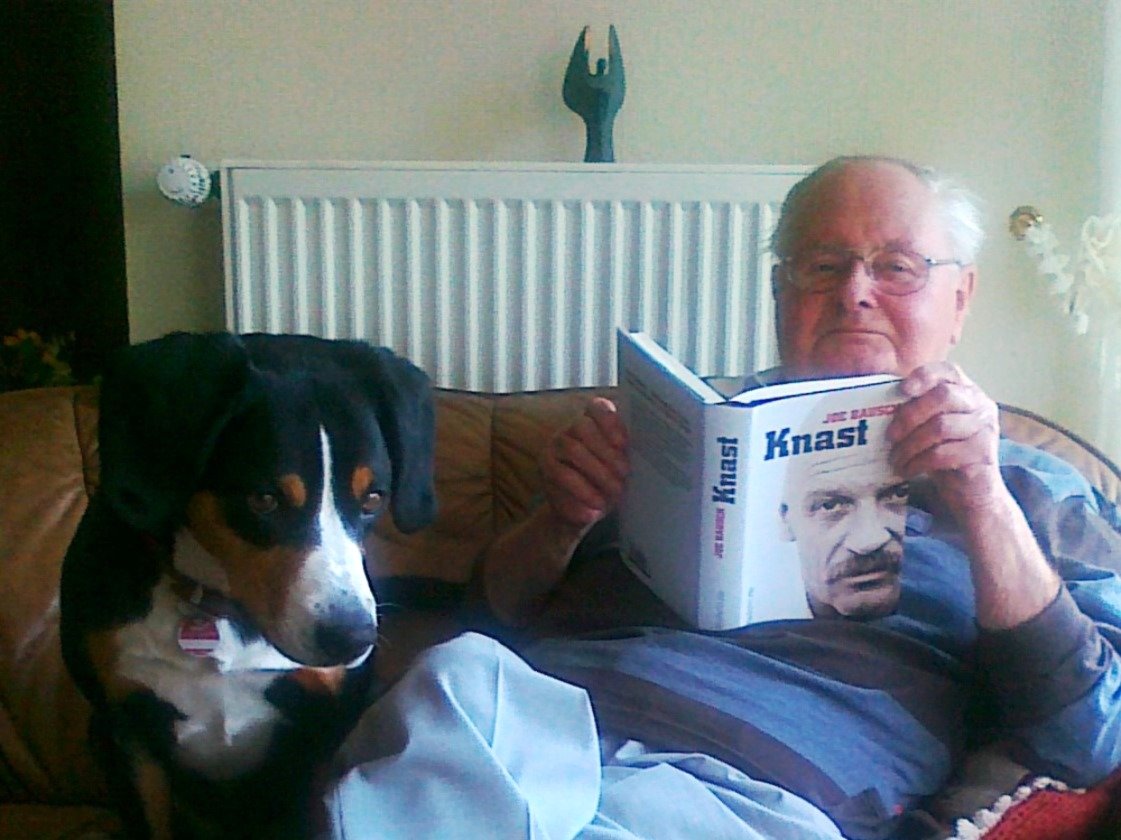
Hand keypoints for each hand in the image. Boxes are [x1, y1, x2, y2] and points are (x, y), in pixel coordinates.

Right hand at [539, 397, 628, 530]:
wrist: (582, 510)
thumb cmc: (607, 482)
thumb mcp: (618, 467)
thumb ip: (623, 455)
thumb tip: (633, 457)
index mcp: (592, 421)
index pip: (597, 407)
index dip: (610, 420)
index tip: (623, 443)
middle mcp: (569, 428)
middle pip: (583, 427)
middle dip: (607, 452)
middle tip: (625, 475)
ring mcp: (555, 446)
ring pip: (573, 449)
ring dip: (597, 471)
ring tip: (614, 492)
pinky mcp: (546, 468)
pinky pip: (562, 475)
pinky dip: (583, 491)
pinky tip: (597, 506)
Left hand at [887, 362, 1004, 521]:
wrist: (972, 492)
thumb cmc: (946, 454)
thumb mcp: (932, 427)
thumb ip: (919, 410)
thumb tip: (880, 404)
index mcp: (967, 392)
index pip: (948, 372)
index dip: (925, 376)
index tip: (903, 389)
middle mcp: (981, 405)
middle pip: (943, 396)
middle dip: (909, 415)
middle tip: (890, 436)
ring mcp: (985, 429)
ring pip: (940, 427)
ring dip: (910, 445)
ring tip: (895, 458)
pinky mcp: (982, 454)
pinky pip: (942, 453)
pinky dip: (918, 462)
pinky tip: (907, 470)